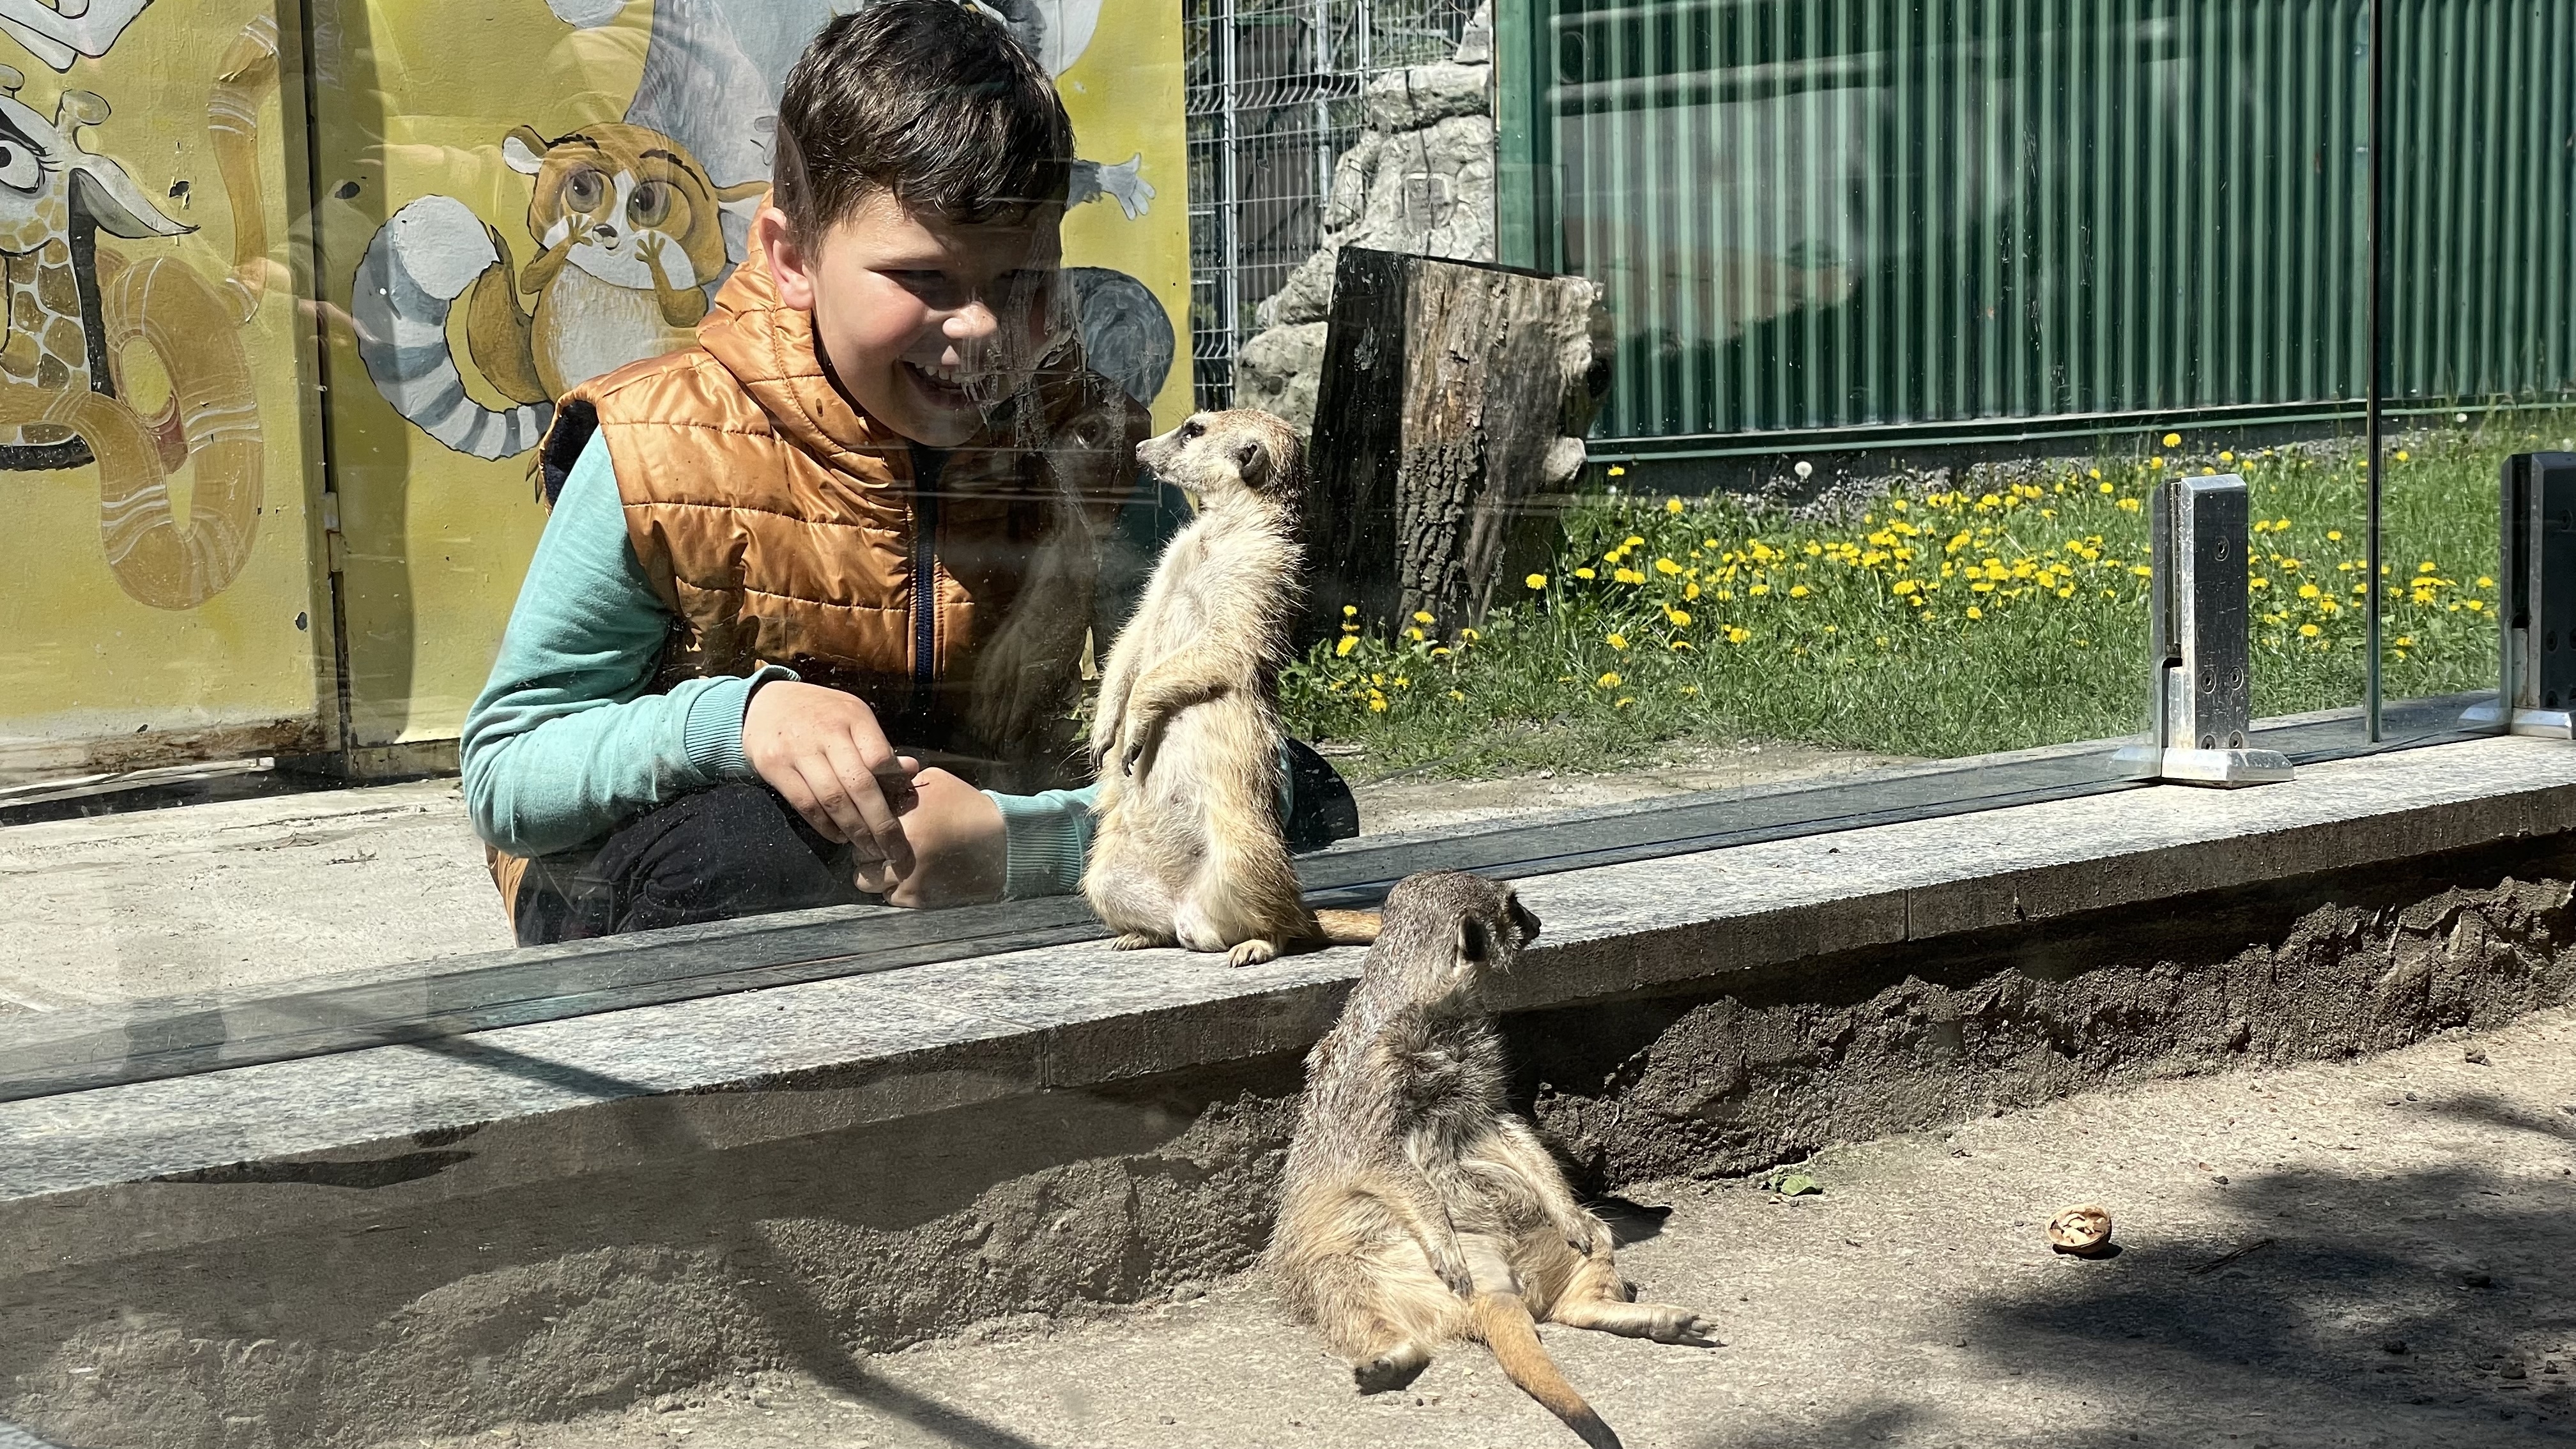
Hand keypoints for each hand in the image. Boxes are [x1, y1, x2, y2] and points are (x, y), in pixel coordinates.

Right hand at [741, 680, 918, 872]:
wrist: (766, 703)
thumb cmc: (821, 715)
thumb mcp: (853, 718)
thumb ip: (879, 747)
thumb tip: (911, 772)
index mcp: (853, 717)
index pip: (880, 757)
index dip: (894, 786)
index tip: (904, 808)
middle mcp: (826, 732)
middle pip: (859, 785)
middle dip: (881, 823)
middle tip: (894, 849)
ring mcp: (798, 749)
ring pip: (832, 799)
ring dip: (855, 830)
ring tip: (870, 848)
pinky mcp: (774, 766)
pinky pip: (805, 804)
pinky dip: (825, 826)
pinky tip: (839, 837)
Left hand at [853, 767, 1006, 907]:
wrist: (1002, 845)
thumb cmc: (969, 810)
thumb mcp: (937, 782)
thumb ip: (903, 782)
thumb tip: (877, 781)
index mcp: (904, 819)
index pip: (861, 822)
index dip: (864, 821)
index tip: (871, 821)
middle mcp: (902, 851)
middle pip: (859, 852)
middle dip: (866, 847)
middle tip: (881, 843)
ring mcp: (909, 878)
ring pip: (865, 880)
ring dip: (874, 871)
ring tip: (889, 863)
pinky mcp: (918, 898)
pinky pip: (887, 897)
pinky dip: (893, 888)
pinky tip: (909, 875)